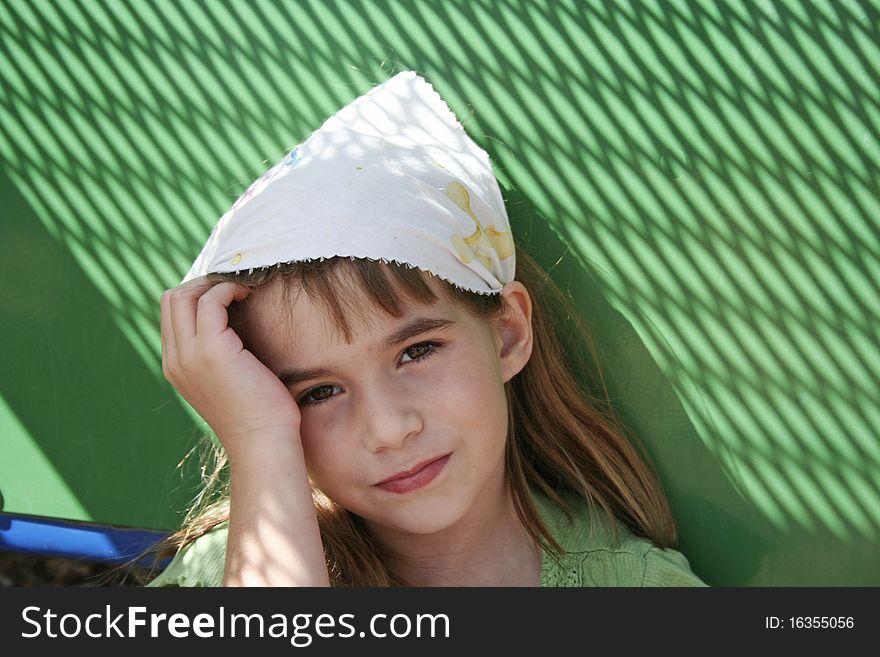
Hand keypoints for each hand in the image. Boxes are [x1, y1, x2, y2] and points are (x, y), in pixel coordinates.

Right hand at [160, 277, 300, 462]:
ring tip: (243, 288)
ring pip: (184, 295)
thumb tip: (237, 326)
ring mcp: (189, 355)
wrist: (263, 442)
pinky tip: (249, 294)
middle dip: (202, 283)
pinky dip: (228, 290)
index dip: (197, 295)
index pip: (171, 314)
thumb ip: (222, 355)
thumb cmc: (258, 412)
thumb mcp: (230, 380)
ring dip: (215, 284)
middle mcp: (175, 360)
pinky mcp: (211, 350)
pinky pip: (210, 301)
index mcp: (177, 366)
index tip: (227, 292)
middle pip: (171, 299)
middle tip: (234, 285)